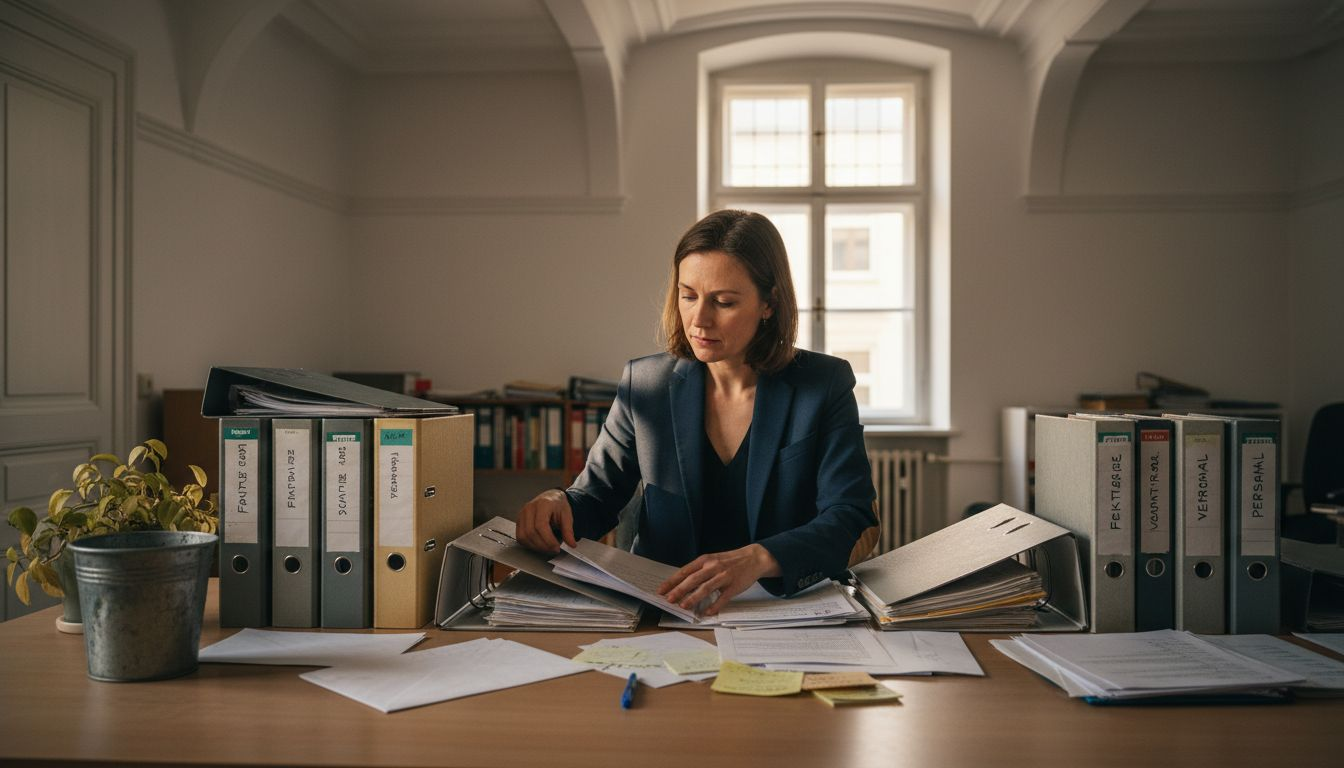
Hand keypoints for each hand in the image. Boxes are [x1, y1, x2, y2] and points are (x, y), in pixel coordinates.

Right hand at [515, 489, 575, 553]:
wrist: (551, 497)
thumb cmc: (558, 505)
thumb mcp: (567, 515)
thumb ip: (568, 530)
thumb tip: (571, 544)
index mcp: (542, 504)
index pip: (540, 525)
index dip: (548, 540)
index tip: (556, 547)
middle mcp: (529, 508)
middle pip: (531, 533)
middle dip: (543, 545)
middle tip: (554, 549)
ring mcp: (521, 514)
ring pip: (523, 536)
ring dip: (536, 546)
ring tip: (547, 547)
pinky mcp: (519, 521)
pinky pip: (520, 537)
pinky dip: (529, 544)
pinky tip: (539, 544)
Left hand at [657, 544, 780, 615]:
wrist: (753, 558)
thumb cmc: (729, 561)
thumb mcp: (712, 560)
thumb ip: (698, 570)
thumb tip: (681, 584)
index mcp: (705, 560)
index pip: (685, 571)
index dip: (672, 581)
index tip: (661, 590)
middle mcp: (713, 567)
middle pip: (693, 579)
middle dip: (679, 590)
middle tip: (669, 600)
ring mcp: (724, 576)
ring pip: (706, 588)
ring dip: (693, 597)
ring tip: (684, 606)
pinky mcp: (734, 586)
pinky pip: (723, 597)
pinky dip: (715, 605)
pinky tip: (707, 612)